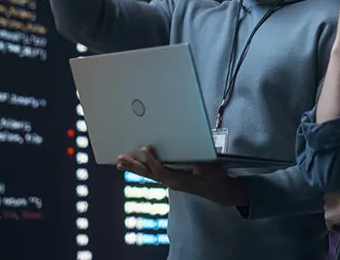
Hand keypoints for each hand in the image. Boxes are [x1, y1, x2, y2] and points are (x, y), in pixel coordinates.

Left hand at [116, 147, 248, 206]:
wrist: (218, 190)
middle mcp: (172, 183)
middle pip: (150, 174)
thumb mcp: (213, 172)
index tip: (145, 149)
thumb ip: (204, 169)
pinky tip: (136, 165)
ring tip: (120, 163)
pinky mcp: (171, 179)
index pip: (162, 171)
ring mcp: (170, 181)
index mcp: (180, 181)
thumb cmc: (216, 178)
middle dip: (134, 166)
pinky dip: (143, 168)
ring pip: (149, 174)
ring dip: (135, 168)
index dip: (153, 161)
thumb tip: (196, 166)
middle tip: (120, 159)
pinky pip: (153, 173)